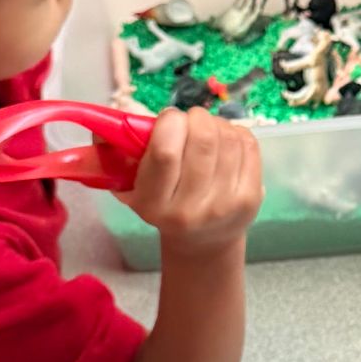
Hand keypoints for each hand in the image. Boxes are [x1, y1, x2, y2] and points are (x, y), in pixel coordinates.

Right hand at [120, 108, 261, 257]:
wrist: (202, 243)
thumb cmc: (162, 205)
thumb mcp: (132, 187)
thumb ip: (119, 154)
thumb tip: (110, 120)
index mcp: (155, 204)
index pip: (165, 151)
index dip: (170, 122)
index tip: (169, 119)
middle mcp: (191, 208)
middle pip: (203, 139)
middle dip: (196, 118)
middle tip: (190, 121)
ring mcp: (225, 204)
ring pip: (228, 138)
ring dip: (216, 123)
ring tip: (206, 132)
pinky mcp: (250, 198)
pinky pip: (248, 144)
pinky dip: (236, 133)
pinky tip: (225, 142)